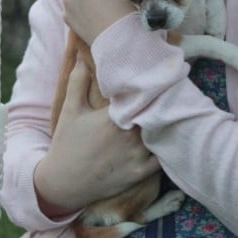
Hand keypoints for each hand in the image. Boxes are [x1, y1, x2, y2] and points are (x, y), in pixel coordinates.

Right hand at [34, 59, 159, 216]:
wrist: (63, 182)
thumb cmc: (66, 143)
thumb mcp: (70, 109)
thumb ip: (77, 80)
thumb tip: (82, 55)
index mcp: (113, 117)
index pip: (141, 95)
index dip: (151, 86)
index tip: (156, 77)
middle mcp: (128, 136)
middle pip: (155, 113)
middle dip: (161, 102)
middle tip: (170, 91)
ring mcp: (136, 156)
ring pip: (161, 134)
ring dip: (166, 124)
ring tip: (174, 111)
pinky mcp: (139, 173)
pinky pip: (162, 158)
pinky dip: (167, 148)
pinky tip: (169, 137)